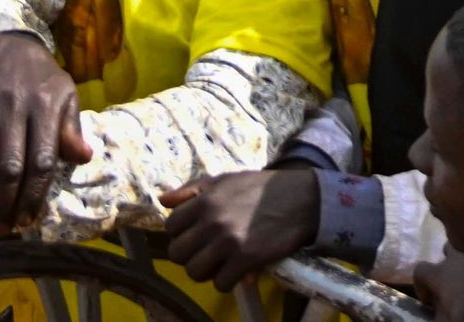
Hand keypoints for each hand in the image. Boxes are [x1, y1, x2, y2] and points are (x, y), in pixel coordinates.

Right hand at [0, 32, 93, 233]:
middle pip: (9, 164)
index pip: (41, 160)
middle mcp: (14, 107)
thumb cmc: (43, 78)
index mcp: (44, 108)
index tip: (29, 221)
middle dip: (6, 202)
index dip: (35, 194)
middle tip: (3, 229)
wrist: (10, 43)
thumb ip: (72, 129)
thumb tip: (84, 159)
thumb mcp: (66, 95)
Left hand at [159, 167, 316, 285]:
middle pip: (178, 253)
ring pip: (195, 272)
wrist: (300, 199)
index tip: (194, 236)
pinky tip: (236, 272)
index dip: (181, 234)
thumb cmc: (260, 188)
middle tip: (204, 253)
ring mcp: (228, 241)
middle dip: (189, 256)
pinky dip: (226, 282)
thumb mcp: (224, 180)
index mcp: (205, 200)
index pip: (171, 227)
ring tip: (217, 265)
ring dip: (205, 272)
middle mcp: (212, 221)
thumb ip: (192, 190)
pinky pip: (221, 283)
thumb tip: (163, 200)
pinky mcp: (246, 259)